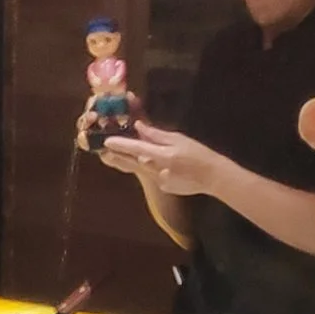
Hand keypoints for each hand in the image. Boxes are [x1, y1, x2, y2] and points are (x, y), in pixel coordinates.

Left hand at [101, 123, 226, 197]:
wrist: (213, 177)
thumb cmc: (198, 153)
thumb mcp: (178, 139)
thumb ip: (156, 134)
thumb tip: (139, 126)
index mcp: (163, 156)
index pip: (137, 149)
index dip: (121, 145)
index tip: (107, 142)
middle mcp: (158, 170)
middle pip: (132, 164)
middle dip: (116, 158)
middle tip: (101, 153)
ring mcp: (160, 181)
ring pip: (139, 170)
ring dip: (126, 162)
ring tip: (111, 156)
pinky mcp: (164, 187)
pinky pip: (151, 175)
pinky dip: (147, 168)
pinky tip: (147, 162)